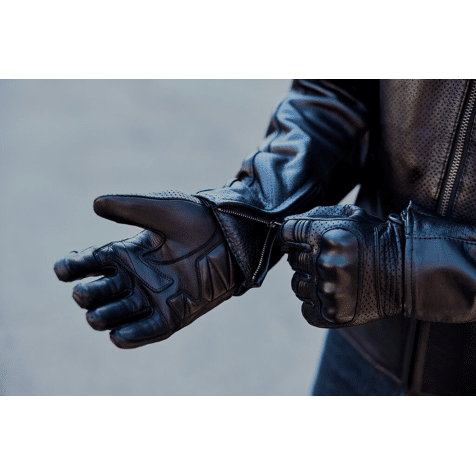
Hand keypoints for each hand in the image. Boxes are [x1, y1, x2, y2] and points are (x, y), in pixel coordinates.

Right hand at [54, 191, 240, 347]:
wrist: (231, 235)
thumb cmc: (196, 219)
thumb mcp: (161, 209)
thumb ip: (129, 208)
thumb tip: (94, 203)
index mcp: (127, 252)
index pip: (90, 262)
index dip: (73, 266)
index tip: (63, 269)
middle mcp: (135, 277)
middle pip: (98, 292)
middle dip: (87, 294)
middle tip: (85, 291)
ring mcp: (152, 297)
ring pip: (116, 314)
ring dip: (102, 317)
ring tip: (96, 315)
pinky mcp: (172, 314)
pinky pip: (147, 330)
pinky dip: (132, 336)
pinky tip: (118, 336)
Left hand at [279, 205, 403, 327]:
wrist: (407, 272)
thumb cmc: (377, 240)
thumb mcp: (351, 217)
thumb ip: (317, 216)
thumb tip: (288, 223)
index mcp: (324, 236)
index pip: (286, 234)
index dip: (290, 237)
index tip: (296, 242)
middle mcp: (322, 263)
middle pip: (292, 260)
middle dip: (305, 258)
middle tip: (326, 259)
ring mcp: (327, 290)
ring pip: (298, 285)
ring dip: (310, 281)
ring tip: (333, 278)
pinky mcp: (331, 313)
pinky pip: (306, 308)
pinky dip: (315, 303)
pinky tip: (333, 295)